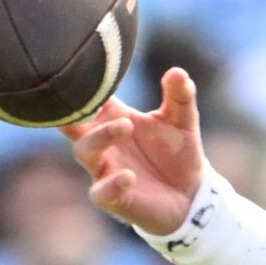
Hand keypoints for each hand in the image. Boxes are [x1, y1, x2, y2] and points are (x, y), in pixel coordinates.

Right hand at [62, 68, 205, 235]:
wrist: (191, 195)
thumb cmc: (177, 153)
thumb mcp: (183, 122)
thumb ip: (179, 97)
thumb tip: (178, 71)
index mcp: (113, 118)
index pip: (90, 97)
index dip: (85, 84)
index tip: (85, 66)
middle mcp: (103, 142)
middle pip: (73, 121)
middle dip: (78, 110)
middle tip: (99, 99)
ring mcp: (105, 169)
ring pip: (84, 151)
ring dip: (100, 137)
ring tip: (125, 126)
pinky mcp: (114, 198)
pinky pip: (101, 192)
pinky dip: (111, 184)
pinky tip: (128, 177)